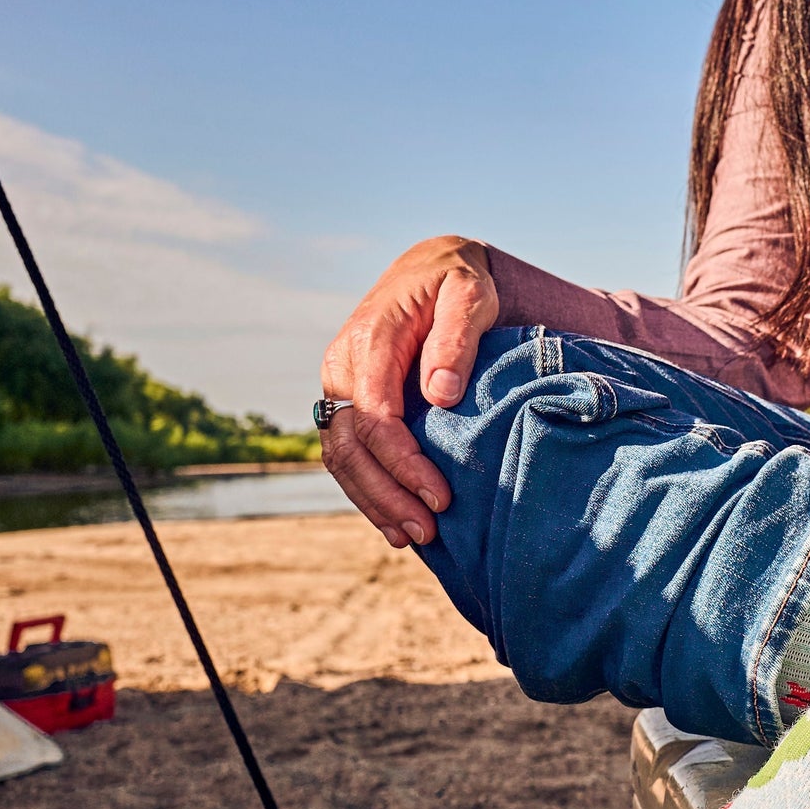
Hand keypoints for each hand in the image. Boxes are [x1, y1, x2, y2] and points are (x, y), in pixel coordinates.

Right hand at [320, 235, 497, 546]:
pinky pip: (349, 453)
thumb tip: (440, 394)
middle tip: (428, 531)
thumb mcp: (468, 294)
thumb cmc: (457, 283)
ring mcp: (342, 388)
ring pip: (341, 456)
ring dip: (374, 502)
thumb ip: (456, 337)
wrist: (433, 270)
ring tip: (413, 538)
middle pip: (349, 446)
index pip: (375, 417)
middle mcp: (344, 368)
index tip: (440, 496)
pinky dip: (368, 490)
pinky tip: (395, 522)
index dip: (403, 463)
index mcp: (368, 342)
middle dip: (386, 494)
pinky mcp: (352, 402)